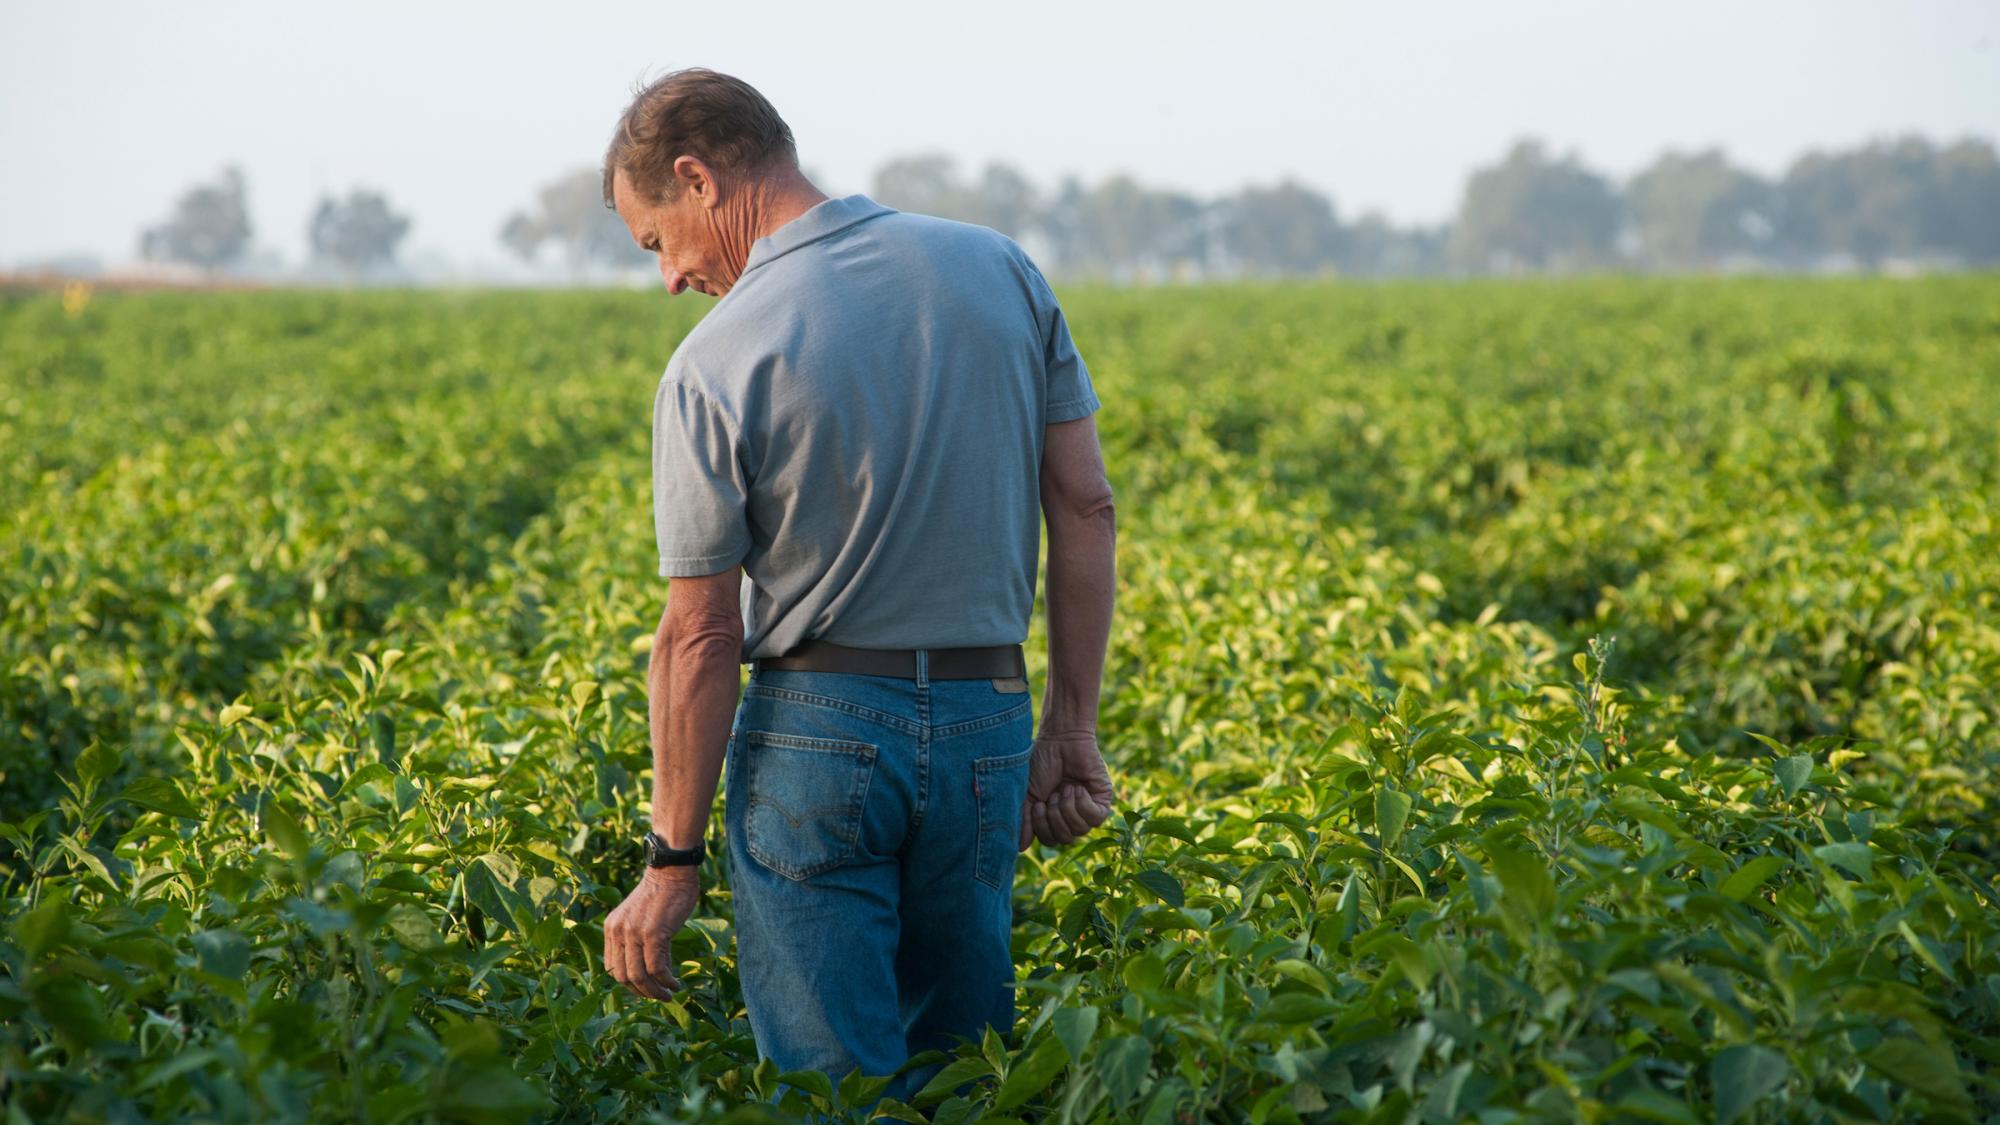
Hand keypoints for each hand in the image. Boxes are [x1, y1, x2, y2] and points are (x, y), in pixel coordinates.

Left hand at [602, 866, 699, 999]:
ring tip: (668, 994)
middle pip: (623, 977)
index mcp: (611, 928)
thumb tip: (648, 965)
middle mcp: (618, 932)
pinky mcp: (653, 933)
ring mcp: (634, 933)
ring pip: (639, 976)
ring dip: (654, 991)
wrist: (671, 869)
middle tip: (658, 996)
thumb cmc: (661, 892)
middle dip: (641, 992)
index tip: (645, 988)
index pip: (613, 968)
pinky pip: (657, 968)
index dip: (628, 984)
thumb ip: (635, 937)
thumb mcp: (638, 916)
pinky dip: (666, 981)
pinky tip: (676, 983)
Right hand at [1019, 731, 1116, 848]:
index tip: (1037, 804)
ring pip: (1080, 830)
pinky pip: (1096, 818)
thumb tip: (1020, 848)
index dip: (1042, 827)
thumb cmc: (1041, 762)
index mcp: (1053, 815)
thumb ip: (1024, 820)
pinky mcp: (1102, 799)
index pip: (1050, 840)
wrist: (1059, 739)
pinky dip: (1083, 805)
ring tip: (1065, 788)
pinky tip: (1078, 788)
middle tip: (1052, 795)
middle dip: (1055, 818)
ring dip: (1067, 808)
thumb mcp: (1027, 793)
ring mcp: (1087, 807)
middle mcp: (1071, 815)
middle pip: (1065, 838)